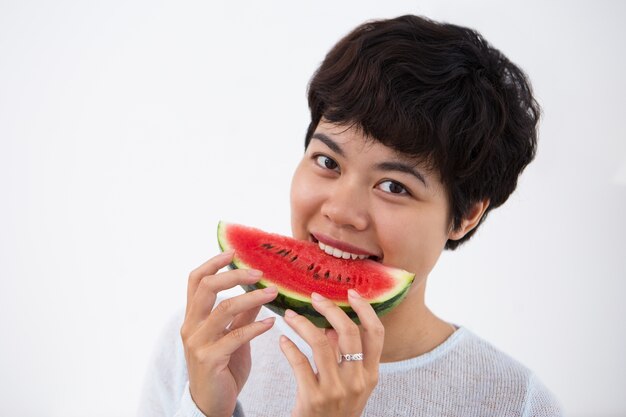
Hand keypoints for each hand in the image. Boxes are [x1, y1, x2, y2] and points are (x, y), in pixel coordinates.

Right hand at [180, 251, 277, 416]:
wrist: (211, 404)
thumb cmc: (222, 368)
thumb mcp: (232, 336)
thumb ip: (242, 314)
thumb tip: (259, 290)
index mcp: (193, 317)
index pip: (195, 280)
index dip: (213, 263)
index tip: (234, 252)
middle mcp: (191, 327)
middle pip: (207, 288)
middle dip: (234, 275)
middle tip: (259, 272)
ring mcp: (198, 343)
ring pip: (224, 309)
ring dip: (252, 297)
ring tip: (273, 293)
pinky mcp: (210, 359)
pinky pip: (235, 336)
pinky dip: (256, 326)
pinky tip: (272, 322)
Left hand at [279, 289, 383, 416]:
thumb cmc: (336, 410)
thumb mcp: (350, 384)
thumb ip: (344, 355)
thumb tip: (332, 324)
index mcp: (370, 374)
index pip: (376, 333)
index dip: (365, 309)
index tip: (351, 293)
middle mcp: (357, 381)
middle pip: (349, 332)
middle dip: (330, 309)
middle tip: (314, 297)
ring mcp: (336, 390)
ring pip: (321, 343)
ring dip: (302, 324)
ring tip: (290, 315)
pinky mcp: (313, 398)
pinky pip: (299, 363)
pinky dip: (289, 347)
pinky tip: (283, 340)